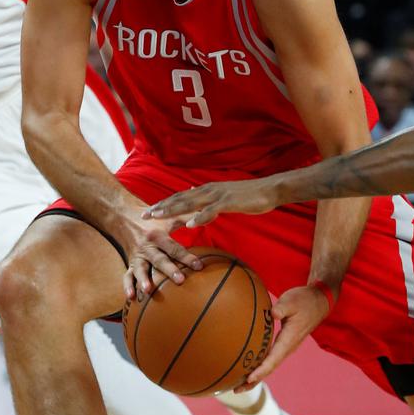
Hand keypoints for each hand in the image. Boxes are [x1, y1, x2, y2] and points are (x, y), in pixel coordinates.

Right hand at [121, 212, 203, 300]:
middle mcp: (147, 247)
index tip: (199, 266)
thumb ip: (189, 217)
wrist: (124, 217)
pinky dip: (127, 286)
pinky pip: (127, 276)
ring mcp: (137, 257)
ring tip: (148, 290)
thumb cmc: (153, 220)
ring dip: (143, 280)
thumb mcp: (170, 216)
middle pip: (159, 260)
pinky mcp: (130, 264)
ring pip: (140, 269)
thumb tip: (211, 215)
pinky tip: (131, 298)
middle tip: (180, 280)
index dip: (187, 257)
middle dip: (169, 270)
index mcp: (158, 235)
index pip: (175, 248)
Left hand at [143, 178, 281, 226]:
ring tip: (158, 217)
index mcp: (206, 190)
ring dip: (173, 210)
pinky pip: (210, 211)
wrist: (269, 190)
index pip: (179, 197)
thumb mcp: (223, 195)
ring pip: (190, 203)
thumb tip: (191, 192)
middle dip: (161, 207)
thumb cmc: (248, 195)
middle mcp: (208, 190)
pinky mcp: (228, 202)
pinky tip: (188, 225)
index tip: (148, 211)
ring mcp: (217, 195)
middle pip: (179, 199)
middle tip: (144, 215)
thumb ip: (206, 196)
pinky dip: (198, 217)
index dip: (163, 204)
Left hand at [237, 283, 332, 391]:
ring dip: (255, 377)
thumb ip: (282, 307)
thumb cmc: (304, 300)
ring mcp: (286, 347)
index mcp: (289, 339)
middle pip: (269, 369)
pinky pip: (270, 359)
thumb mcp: (292, 300)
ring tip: (237, 385)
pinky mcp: (283, 344)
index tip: (248, 378)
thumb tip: (272, 313)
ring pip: (269, 366)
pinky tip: (246, 367)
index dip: (261, 370)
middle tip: (236, 390)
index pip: (273, 359)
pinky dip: (258, 366)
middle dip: (253, 381)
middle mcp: (287, 347)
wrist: (318, 301)